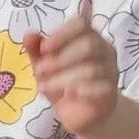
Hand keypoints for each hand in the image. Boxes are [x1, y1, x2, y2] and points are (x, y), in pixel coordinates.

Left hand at [22, 14, 118, 137]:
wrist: (82, 114)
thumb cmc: (63, 84)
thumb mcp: (45, 68)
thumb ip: (37, 52)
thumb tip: (28, 34)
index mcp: (89, 37)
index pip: (82, 24)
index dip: (62, 33)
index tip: (44, 49)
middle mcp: (104, 50)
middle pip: (89, 45)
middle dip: (59, 58)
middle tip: (38, 71)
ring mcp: (110, 70)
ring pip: (91, 69)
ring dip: (62, 78)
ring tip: (43, 87)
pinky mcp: (110, 92)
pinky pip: (101, 87)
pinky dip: (83, 90)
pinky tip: (68, 95)